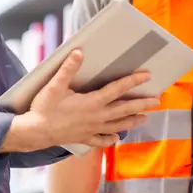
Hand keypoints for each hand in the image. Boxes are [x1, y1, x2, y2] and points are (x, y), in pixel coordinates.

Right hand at [19, 49, 159, 149]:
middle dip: (142, 104)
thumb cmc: (44, 108)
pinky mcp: (83, 138)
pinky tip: (116, 137)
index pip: (117, 90)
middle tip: (157, 101)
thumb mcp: (55, 86)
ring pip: (117, 126)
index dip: (132, 81)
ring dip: (132, 121)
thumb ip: (68, 69)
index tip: (147, 76)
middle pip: (124, 110)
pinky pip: (101, 140)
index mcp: (92, 102)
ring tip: (145, 118)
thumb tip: (79, 53)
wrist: (36, 132)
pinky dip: (111, 138)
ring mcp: (91, 129)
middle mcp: (96, 117)